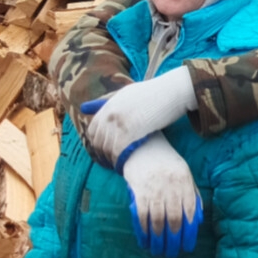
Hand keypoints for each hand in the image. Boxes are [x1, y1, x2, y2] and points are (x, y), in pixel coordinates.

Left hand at [81, 70, 197, 163]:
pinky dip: (119, 161)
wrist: (172, 91)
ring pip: (107, 149)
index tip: (101, 153)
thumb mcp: (127, 93)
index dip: (95, 144)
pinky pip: (117, 152)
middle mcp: (110, 113)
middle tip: (109, 164)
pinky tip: (124, 165)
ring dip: (110, 160)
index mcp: (108, 104)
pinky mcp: (130, 131)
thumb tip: (85, 107)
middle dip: (101, 155)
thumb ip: (108, 101)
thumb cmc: (154, 93)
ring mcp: (119, 122)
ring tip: (117, 166)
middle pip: (98, 141)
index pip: (92, 130)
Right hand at [120, 132, 204, 257]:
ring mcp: (154, 190)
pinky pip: (141, 216)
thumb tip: (198, 220)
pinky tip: (144, 240)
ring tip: (157, 251)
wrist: (143, 148)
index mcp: (185, 185)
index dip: (188, 233)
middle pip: (174, 220)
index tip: (186, 247)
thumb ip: (192, 196)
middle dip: (172, 241)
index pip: (189, 214)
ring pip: (157, 221)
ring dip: (157, 239)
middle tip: (171, 254)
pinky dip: (143, 231)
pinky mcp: (139, 192)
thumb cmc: (167, 164)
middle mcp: (171, 189)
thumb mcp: (186, 175)